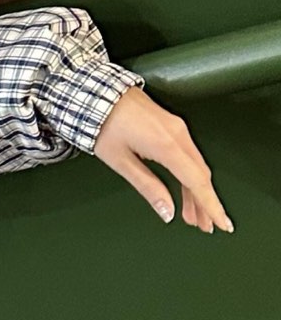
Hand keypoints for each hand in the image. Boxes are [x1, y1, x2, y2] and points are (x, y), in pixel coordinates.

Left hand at [92, 86, 233, 231]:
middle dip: (204, 203)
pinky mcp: (172, 126)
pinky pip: (189, 155)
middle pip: (200, 175)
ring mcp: (177, 128)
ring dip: (196, 191)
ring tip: (193, 216)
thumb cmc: (103, 124)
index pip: (196, 182)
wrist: (97, 92)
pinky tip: (184, 190)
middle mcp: (177, 134)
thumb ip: (147, 187)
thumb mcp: (120, 161)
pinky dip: (189, 175)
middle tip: (204, 226)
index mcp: (166, 144)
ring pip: (196, 166)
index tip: (221, 224)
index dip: (210, 206)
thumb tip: (166, 211)